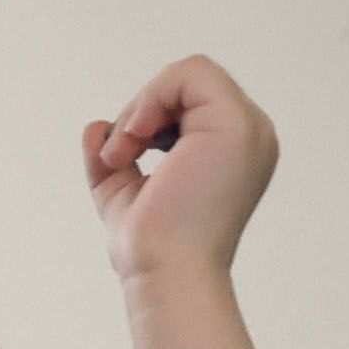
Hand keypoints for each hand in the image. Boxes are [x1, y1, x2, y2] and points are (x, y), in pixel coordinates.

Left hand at [84, 56, 277, 284]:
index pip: (190, 103)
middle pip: (190, 85)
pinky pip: (191, 72)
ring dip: (143, 106)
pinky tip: (137, 135)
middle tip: (120, 155)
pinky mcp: (236, 125)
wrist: (167, 275)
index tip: (124, 156)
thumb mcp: (122, 194)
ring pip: (190, 73)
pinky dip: (152, 96)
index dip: (149, 117)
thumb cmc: (152, 250)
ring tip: (126, 152)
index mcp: (233, 153)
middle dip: (143, 110)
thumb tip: (97, 127)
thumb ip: (111, 159)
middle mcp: (251, 138)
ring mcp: (249, 130)